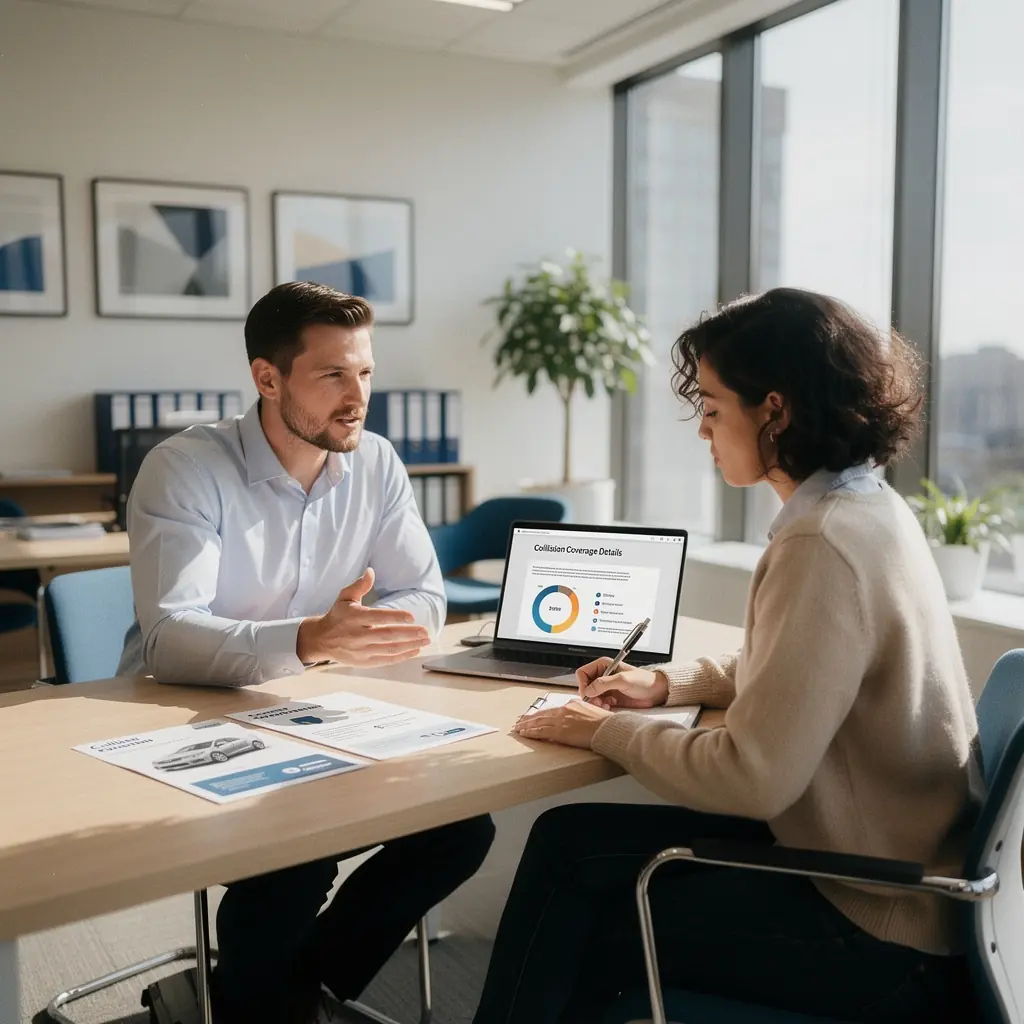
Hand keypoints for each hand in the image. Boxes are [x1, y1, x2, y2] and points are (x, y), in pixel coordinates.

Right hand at [296, 568, 430, 667]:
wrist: (321, 639)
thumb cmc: (337, 615)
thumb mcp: (345, 597)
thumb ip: (359, 585)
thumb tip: (371, 571)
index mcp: (355, 617)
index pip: (378, 618)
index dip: (395, 617)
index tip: (411, 617)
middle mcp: (358, 635)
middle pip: (387, 635)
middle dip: (408, 634)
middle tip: (425, 631)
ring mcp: (361, 650)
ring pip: (389, 649)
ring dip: (409, 645)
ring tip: (425, 640)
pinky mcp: (364, 662)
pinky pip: (386, 660)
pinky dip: (402, 656)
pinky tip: (415, 650)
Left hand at [513, 699, 611, 748]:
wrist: (607, 728)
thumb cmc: (604, 723)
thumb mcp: (592, 713)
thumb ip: (582, 714)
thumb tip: (578, 721)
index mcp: (572, 705)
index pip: (552, 710)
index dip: (541, 713)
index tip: (534, 716)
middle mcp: (564, 710)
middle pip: (542, 714)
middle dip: (529, 718)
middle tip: (520, 721)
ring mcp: (560, 721)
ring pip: (538, 722)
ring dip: (526, 725)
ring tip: (518, 728)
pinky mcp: (559, 732)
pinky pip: (541, 731)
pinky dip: (531, 732)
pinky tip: (525, 733)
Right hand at [576, 658, 668, 708]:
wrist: (656, 692)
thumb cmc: (643, 681)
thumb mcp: (623, 680)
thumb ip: (604, 683)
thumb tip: (589, 690)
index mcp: (603, 665)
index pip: (583, 673)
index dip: (583, 684)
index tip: (588, 693)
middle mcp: (603, 675)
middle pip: (585, 686)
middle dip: (589, 695)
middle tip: (597, 702)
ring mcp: (606, 687)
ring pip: (591, 696)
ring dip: (595, 702)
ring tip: (604, 705)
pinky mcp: (610, 697)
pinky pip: (599, 702)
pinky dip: (601, 706)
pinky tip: (609, 706)